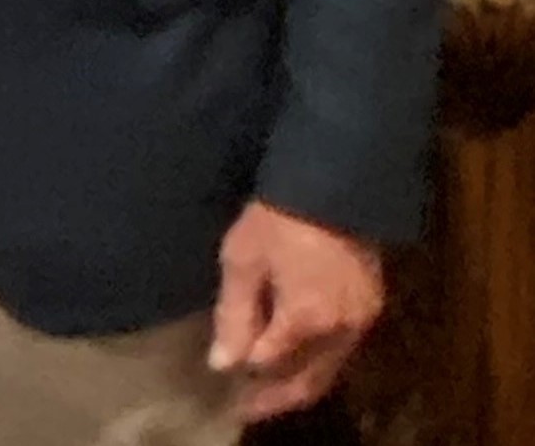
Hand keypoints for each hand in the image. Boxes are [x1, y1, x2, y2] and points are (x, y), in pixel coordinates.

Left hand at [209, 199, 383, 423]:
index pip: (270, 362)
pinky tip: (298, 360)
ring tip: (268, 392)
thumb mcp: (242, 260)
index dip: (245, 371)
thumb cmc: (277, 218)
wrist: (333, 185)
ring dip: (300, 384)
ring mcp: (363, 320)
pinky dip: (319, 362)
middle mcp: (342, 329)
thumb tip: (223, 364)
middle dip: (277, 399)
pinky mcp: (372, 307)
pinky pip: (344, 350)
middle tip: (246, 409)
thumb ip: (234, 315)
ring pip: (331, 369)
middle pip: (310, 381)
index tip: (223, 382)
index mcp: (307, 319)